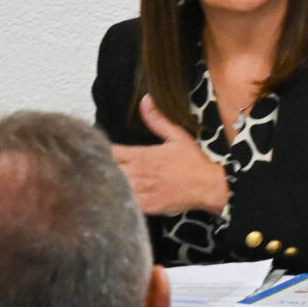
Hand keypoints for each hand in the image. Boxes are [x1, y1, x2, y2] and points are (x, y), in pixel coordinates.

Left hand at [110, 94, 230, 216]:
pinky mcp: (145, 207)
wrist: (209, 187)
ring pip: (113, 187)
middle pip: (106, 170)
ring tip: (104, 182)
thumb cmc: (194, 162)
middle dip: (101, 168)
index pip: (109, 151)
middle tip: (97, 167)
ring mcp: (141, 192)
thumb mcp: (177, 136)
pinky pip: (124, 203)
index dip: (101, 150)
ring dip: (109, 183)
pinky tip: (119, 197)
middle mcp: (137, 173)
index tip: (99, 150)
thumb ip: (157, 120)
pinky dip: (119, 199)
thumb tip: (145, 99)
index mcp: (141, 155)